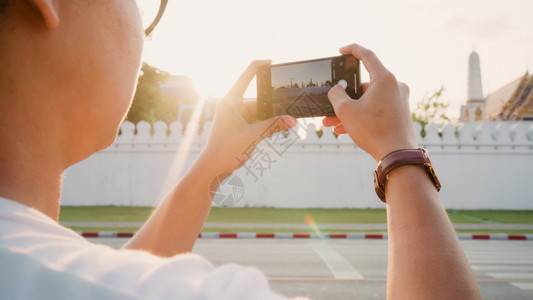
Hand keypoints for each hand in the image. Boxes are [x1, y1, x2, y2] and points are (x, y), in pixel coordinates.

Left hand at [199, 60, 296, 176]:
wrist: (212, 169)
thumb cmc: (225, 151)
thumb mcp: (253, 137)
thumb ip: (273, 126)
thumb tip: (292, 120)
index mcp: (230, 101)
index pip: (246, 76)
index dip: (259, 66)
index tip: (272, 61)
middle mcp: (232, 105)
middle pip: (259, 98)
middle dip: (274, 106)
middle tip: (289, 113)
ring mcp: (236, 115)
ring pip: (261, 111)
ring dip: (271, 118)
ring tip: (283, 125)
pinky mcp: (239, 125)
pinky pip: (258, 120)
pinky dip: (267, 125)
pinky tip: (277, 130)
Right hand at [323, 43, 417, 161]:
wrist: (397, 155)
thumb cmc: (374, 131)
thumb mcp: (346, 111)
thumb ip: (336, 94)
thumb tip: (337, 89)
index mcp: (384, 79)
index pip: (367, 55)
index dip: (352, 50)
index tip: (341, 51)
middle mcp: (395, 86)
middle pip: (363, 84)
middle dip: (344, 97)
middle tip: (329, 105)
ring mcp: (398, 100)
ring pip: (368, 99)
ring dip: (350, 110)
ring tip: (332, 123)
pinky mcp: (399, 113)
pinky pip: (376, 109)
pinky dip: (361, 115)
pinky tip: (345, 129)